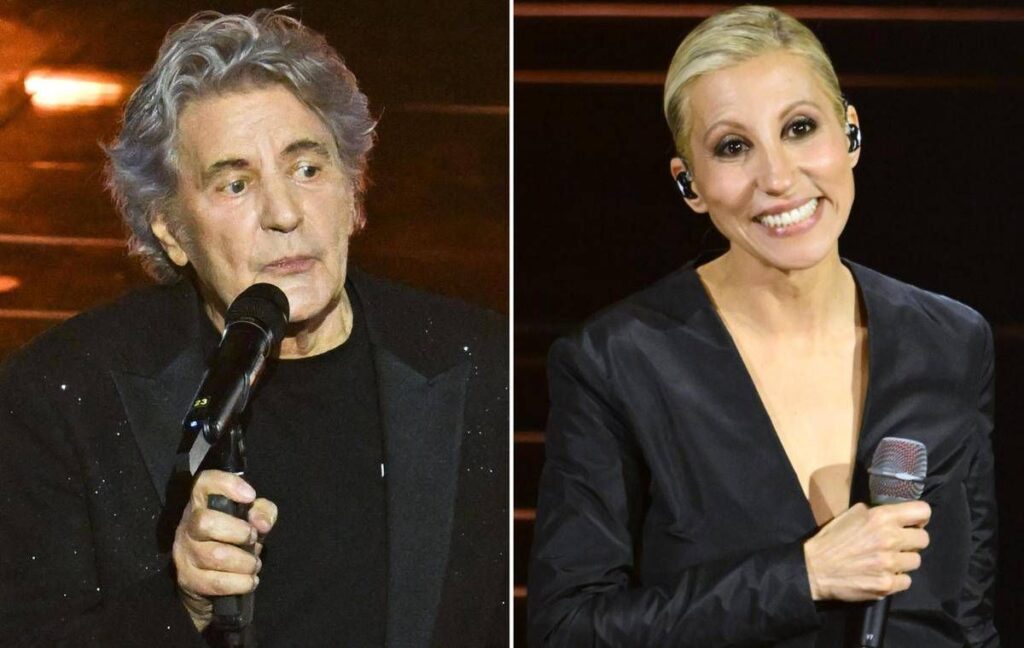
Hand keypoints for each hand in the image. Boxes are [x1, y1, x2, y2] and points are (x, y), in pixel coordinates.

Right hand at [172, 470, 277, 630]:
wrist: (211, 582)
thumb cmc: (234, 540)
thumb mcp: (252, 520)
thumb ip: (262, 512)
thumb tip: (261, 522)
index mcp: (202, 503)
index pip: (204, 482)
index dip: (227, 485)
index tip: (250, 496)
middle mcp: (187, 526)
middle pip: (204, 522)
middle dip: (238, 531)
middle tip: (252, 538)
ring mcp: (184, 554)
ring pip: (214, 555)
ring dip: (244, 562)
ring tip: (253, 564)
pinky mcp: (188, 580)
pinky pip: (216, 582)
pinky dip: (240, 583)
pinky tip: (249, 580)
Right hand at [803, 501, 929, 601]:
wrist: (814, 569)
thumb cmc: (831, 539)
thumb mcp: (850, 515)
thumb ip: (875, 513)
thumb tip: (894, 514)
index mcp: (881, 517)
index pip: (923, 511)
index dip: (919, 518)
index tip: (911, 524)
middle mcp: (889, 539)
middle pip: (924, 538)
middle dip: (912, 541)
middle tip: (898, 545)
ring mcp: (889, 564)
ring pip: (916, 561)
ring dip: (903, 561)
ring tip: (887, 561)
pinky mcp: (887, 585)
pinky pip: (906, 581)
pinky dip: (896, 579)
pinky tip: (882, 575)